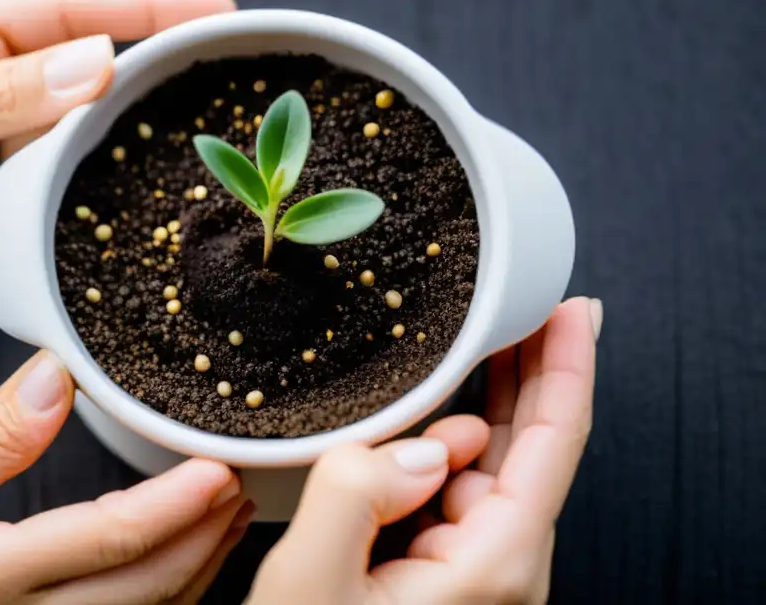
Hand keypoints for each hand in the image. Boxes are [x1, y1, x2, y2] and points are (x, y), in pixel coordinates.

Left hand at [0, 0, 233, 297]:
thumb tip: (97, 68)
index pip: (75, 9)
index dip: (149, 7)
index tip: (214, 10)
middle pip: (96, 68)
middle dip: (162, 69)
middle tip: (232, 78)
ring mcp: (6, 141)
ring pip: (91, 133)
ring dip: (141, 137)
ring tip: (209, 142)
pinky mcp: (7, 198)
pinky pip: (70, 190)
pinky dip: (107, 195)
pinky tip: (147, 203)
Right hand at [0, 351, 252, 603]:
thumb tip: (56, 377)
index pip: (111, 542)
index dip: (178, 505)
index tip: (221, 467)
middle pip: (147, 589)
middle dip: (206, 536)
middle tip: (241, 480)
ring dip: (199, 566)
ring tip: (228, 513)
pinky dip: (167, 592)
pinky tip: (183, 558)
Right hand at [248, 297, 600, 604]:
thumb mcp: (312, 580)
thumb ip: (358, 493)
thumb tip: (421, 442)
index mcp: (490, 564)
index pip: (555, 443)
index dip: (570, 366)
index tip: (573, 312)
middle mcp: (500, 565)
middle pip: (535, 444)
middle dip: (535, 368)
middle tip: (532, 306)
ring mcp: (478, 567)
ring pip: (492, 463)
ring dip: (483, 404)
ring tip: (473, 349)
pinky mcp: (450, 568)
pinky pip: (460, 488)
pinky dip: (449, 443)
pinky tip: (433, 417)